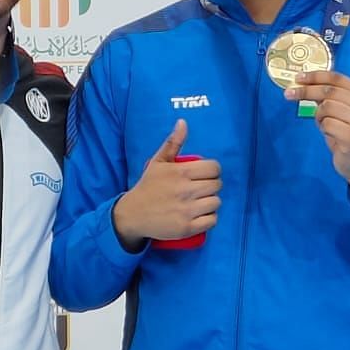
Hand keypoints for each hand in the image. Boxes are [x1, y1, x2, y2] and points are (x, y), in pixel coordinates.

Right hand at [111, 120, 221, 251]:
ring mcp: (187, 210)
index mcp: (181, 172)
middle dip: (211, 186)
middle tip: (201, 189)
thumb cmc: (148, 186)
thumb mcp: (158, 162)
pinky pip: (212, 220)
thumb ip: (173, 142)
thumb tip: (183, 122)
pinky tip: (201, 214)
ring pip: (216, 202)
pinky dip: (210, 218)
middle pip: (217, 185)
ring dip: (211, 202)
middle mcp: (186, 191)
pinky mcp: (187, 227)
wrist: (132, 214)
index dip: (212, 171)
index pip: (214, 168)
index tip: (205, 175)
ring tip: (200, 202)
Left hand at [284, 71, 349, 200]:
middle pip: (328, 91)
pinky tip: (331, 134)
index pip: (336, 78)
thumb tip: (303, 84)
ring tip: (324, 124)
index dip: (315, 76)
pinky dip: (323, 128)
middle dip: (306, 91)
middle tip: (288, 94)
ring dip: (318, 116)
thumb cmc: (348, 134)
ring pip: (326, 107)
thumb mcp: (341, 111)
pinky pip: (327, 124)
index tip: (298, 77)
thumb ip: (328, 97)